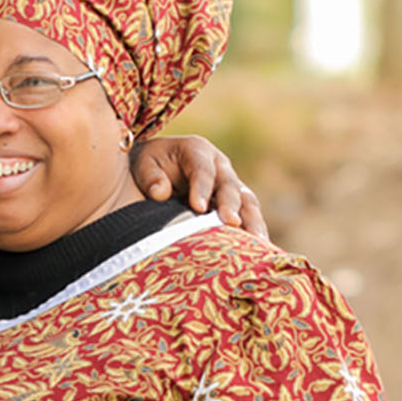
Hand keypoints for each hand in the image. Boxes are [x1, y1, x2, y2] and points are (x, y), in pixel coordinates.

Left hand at [130, 135, 268, 239]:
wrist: (157, 168)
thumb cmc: (149, 165)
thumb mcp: (143, 164)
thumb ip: (150, 176)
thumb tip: (160, 193)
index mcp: (197, 150)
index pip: (202, 169)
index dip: (202, 188)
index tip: (198, 208)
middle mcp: (219, 166)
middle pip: (229, 185)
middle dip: (231, 204)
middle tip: (231, 223)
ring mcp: (230, 184)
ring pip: (247, 201)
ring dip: (253, 221)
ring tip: (257, 242)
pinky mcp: (236, 203)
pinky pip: (249, 216)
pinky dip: (254, 231)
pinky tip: (258, 249)